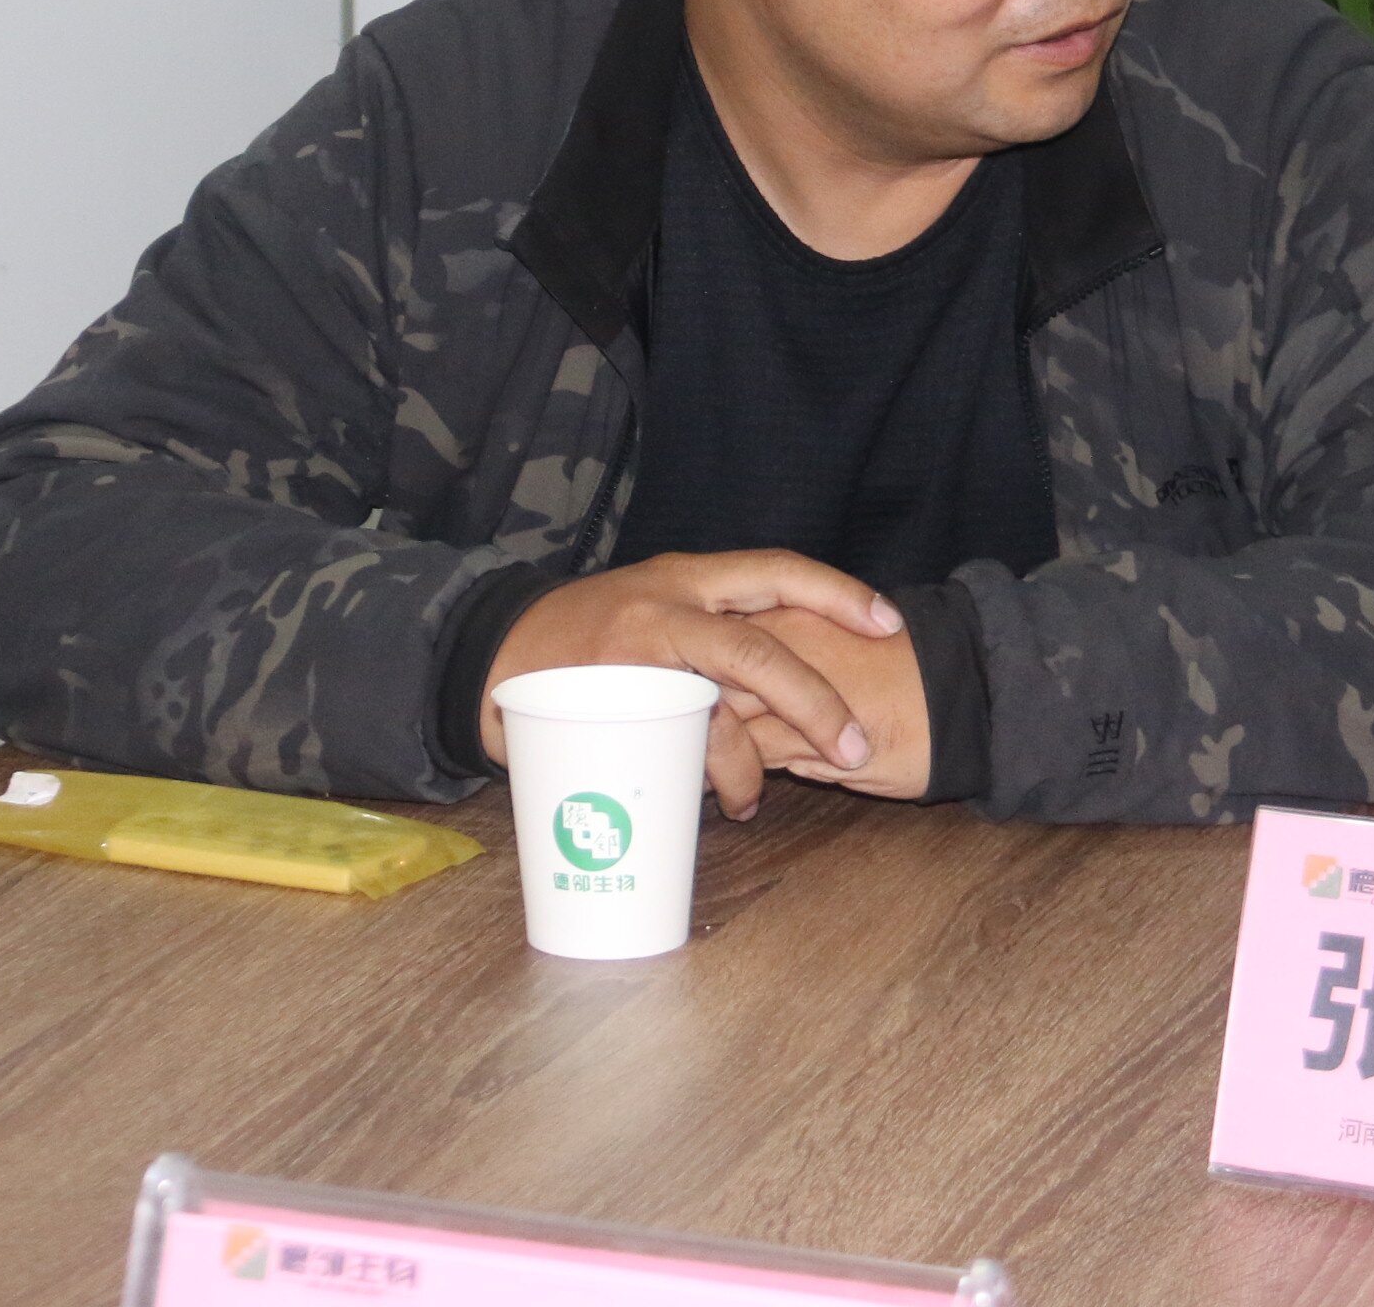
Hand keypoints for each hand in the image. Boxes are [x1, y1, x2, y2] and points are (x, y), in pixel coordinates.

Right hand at [481, 548, 900, 819]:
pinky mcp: (608, 700)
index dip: (837, 593)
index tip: (889, 622)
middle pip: (761, 649)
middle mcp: (665, 603)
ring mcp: (634, 653)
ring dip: (751, 765)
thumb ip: (708, 628)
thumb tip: (788, 679)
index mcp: (686, 576)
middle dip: (816, 702)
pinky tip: (717, 802)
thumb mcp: (649, 608)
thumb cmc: (583, 640)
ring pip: (718, 710)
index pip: (775, 570)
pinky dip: (708, 778)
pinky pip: (677, 746)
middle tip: (854, 746)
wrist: (484, 652)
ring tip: (756, 800)